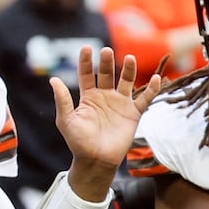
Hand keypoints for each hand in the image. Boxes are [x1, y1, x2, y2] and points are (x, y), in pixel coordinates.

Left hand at [54, 47, 161, 194]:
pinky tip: (155, 78)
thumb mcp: (66, 120)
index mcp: (88, 96)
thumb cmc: (78, 142)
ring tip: (129, 58)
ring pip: (126, 81)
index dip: (86, 61)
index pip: (87, 74)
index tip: (86, 48)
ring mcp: (120, 103)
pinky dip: (152, 89)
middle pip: (107, 74)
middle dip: (107, 62)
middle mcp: (105, 96)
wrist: (96, 160)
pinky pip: (145, 98)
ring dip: (128, 70)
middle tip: (106, 50)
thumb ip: (62, 100)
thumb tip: (53, 79)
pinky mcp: (133, 113)